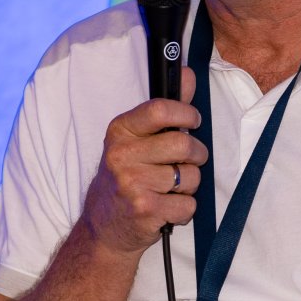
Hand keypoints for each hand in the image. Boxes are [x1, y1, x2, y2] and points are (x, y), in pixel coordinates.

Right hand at [81, 66, 206, 254]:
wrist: (104, 227)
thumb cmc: (127, 176)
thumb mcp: (136, 139)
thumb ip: (165, 108)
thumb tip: (187, 73)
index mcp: (120, 131)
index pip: (160, 109)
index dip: (186, 114)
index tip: (193, 121)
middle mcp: (122, 154)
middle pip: (183, 144)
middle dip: (196, 154)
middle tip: (188, 161)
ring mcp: (132, 183)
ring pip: (190, 176)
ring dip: (189, 185)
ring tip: (170, 189)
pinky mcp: (144, 210)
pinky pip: (188, 204)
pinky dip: (184, 209)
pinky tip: (167, 208)